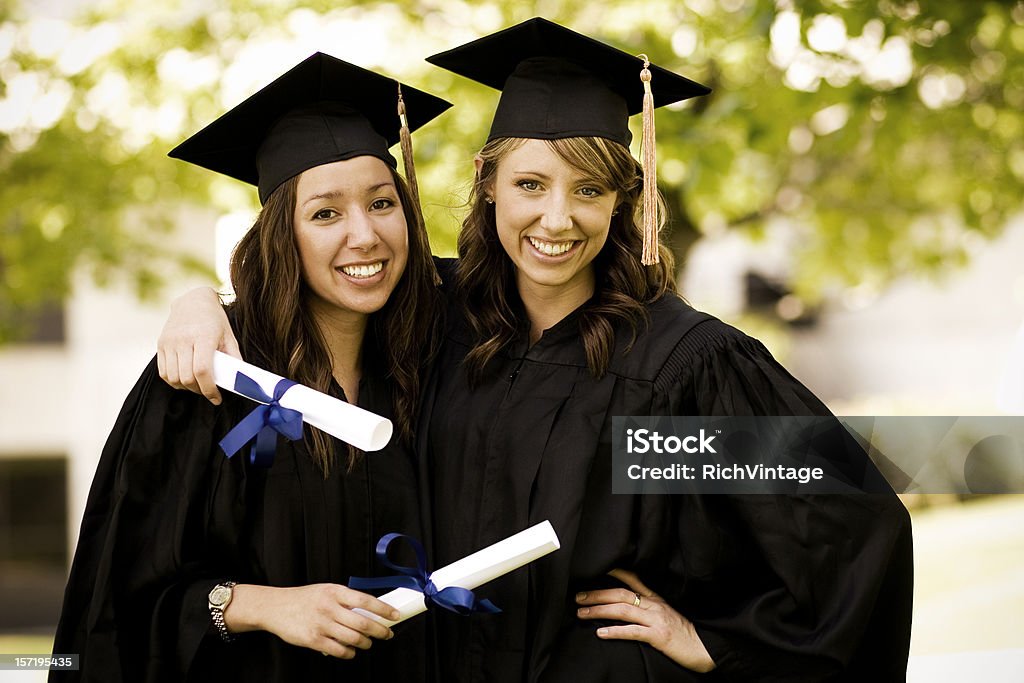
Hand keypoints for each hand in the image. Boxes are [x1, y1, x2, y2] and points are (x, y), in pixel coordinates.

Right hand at [156, 286, 238, 403]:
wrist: (193, 301)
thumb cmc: (215, 320)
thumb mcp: (229, 336)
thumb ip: (234, 358)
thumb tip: (240, 381)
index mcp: (203, 336)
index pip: (202, 371)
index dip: (209, 389)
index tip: (217, 398)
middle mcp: (183, 339)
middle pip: (187, 378)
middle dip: (199, 390)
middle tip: (208, 392)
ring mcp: (169, 342)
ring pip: (173, 378)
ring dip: (186, 388)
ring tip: (197, 386)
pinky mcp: (161, 344)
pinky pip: (163, 372)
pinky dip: (173, 382)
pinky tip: (184, 380)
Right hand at [225, 583, 400, 658]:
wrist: (276, 607)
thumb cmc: (304, 598)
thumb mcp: (327, 590)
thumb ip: (346, 599)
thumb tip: (371, 610)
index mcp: (335, 591)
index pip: (366, 601)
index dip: (384, 609)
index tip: (395, 615)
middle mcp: (329, 607)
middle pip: (363, 623)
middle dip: (380, 631)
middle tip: (387, 634)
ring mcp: (321, 624)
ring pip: (353, 638)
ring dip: (366, 643)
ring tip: (368, 643)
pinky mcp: (313, 639)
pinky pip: (338, 650)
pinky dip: (349, 653)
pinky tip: (351, 650)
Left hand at [575, 568, 714, 672]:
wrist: (706, 648)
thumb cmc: (686, 634)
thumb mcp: (668, 615)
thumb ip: (650, 609)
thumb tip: (628, 607)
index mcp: (656, 600)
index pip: (633, 580)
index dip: (614, 573)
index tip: (597, 569)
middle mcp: (655, 605)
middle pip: (620, 594)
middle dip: (597, 594)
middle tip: (578, 596)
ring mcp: (657, 619)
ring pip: (622, 610)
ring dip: (599, 610)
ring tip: (581, 612)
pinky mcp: (659, 635)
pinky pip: (632, 631)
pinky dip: (615, 631)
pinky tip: (600, 632)